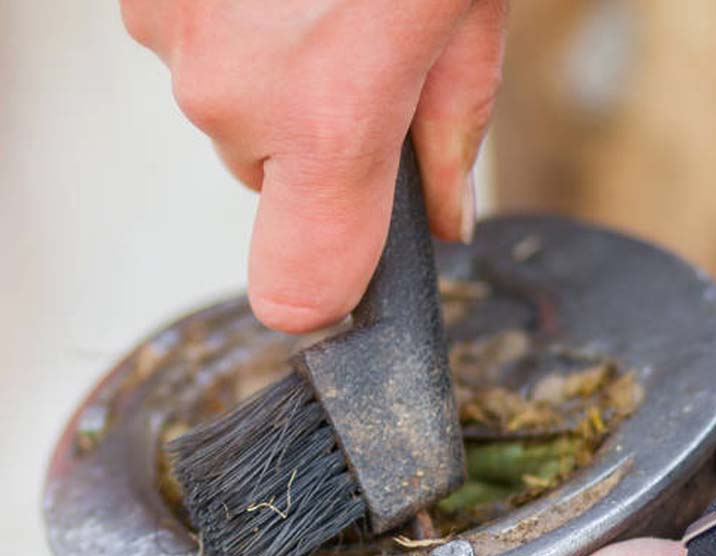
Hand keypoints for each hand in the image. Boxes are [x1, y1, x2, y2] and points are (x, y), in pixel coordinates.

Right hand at [120, 0, 507, 331]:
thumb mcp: (469, 16)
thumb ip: (453, 135)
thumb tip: (444, 224)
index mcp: (333, 119)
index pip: (300, 291)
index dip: (327, 295)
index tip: (348, 284)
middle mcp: (235, 92)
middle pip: (268, 181)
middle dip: (314, 141)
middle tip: (361, 59)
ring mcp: (174, 33)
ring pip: (227, 107)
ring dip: (271, 74)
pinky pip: (192, 44)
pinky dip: (232, 22)